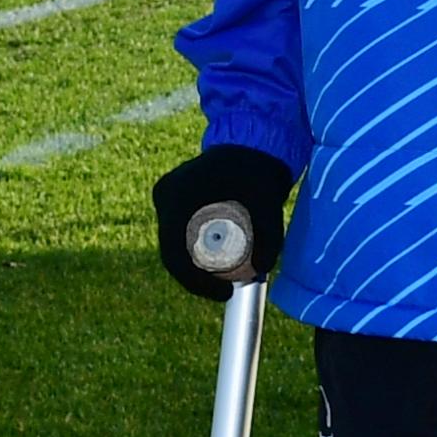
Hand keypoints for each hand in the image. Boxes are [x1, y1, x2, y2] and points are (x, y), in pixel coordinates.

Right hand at [154, 144, 294, 300]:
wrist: (253, 143)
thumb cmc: (258, 167)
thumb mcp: (268, 201)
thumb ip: (270, 234)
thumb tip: (262, 269)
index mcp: (177, 193)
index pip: (175, 251)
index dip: (196, 281)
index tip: (224, 293)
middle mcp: (166, 194)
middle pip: (173, 252)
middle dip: (197, 279)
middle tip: (227, 292)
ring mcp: (168, 197)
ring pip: (175, 246)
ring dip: (195, 268)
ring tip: (224, 284)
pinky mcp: (176, 201)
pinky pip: (179, 236)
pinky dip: (195, 255)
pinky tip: (216, 268)